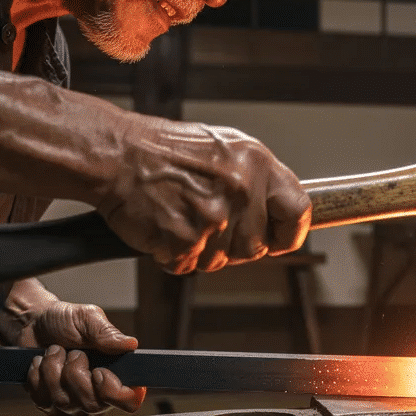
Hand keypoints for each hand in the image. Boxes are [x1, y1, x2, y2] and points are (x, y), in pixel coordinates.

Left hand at [0, 280, 146, 415]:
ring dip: (53, 370)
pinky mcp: (48, 405)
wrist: (34, 322)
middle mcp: (96, 394)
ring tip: (55, 352)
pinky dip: (37, 377)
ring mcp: (72, 403)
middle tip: (73, 353)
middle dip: (75, 374)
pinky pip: (43, 401)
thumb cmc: (65, 321)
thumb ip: (108, 333)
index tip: (99, 371)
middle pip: (92, 405)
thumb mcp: (88, 318)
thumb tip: (131, 344)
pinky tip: (41, 363)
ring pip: (64, 402)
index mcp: (116, 374)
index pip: (129, 402)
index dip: (115, 392)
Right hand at [96, 120, 311, 274]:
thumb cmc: (164, 150)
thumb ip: (256, 180)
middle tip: (207, 224)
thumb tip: (277, 212)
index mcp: (257, 163)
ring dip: (201, 251)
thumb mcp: (226, 149)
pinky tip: (164, 227)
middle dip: (233, 245)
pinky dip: (173, 255)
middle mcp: (241, 189)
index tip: (281, 240)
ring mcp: (213, 216)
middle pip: (256, 247)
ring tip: (181, 217)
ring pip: (221, 261)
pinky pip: (187, 266)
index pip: (298, 210)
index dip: (291, 232)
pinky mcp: (185, 238)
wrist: (117, 154)